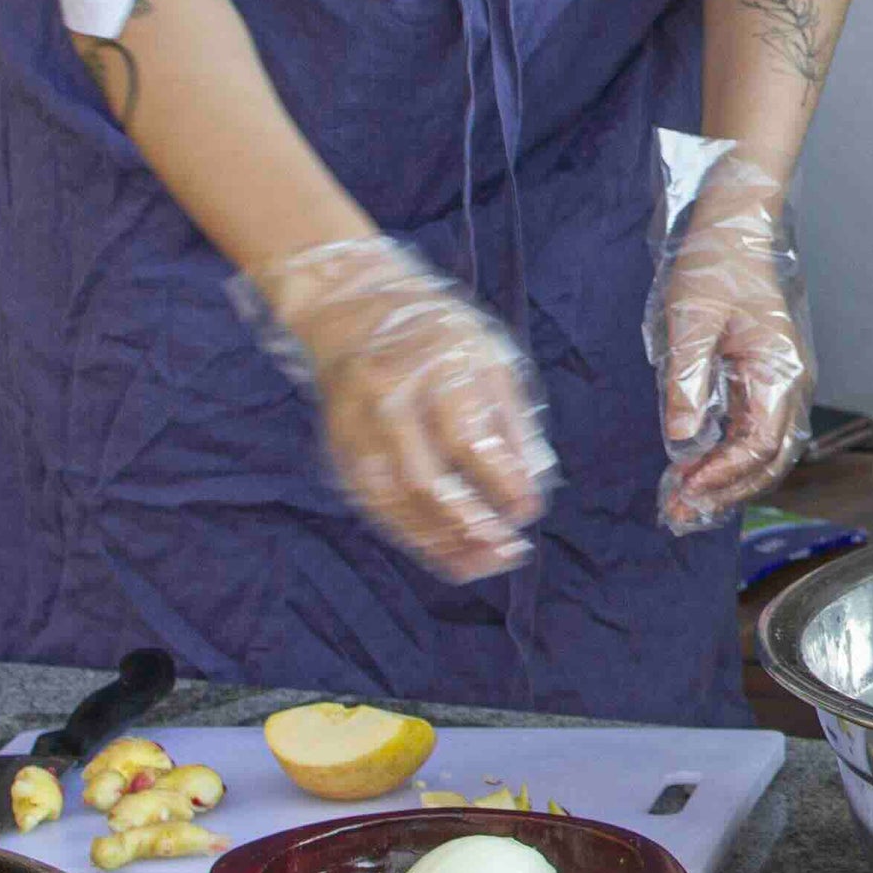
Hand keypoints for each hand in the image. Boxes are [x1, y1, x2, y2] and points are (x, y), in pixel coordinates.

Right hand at [241, 236, 553, 582]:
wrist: (353, 307)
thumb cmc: (439, 335)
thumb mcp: (489, 355)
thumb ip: (511, 418)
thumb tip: (533, 483)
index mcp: (436, 365)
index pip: (469, 438)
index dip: (501, 482)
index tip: (529, 511)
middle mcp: (389, 397)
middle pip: (425, 478)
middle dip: (471, 525)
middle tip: (510, 551)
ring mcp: (355, 425)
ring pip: (394, 500)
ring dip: (440, 542)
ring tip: (482, 565)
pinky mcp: (338, 447)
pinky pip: (372, 503)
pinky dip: (410, 533)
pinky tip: (443, 551)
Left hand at [652, 150, 811, 524]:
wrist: (736, 223)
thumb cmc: (715, 264)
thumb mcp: (690, 321)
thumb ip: (686, 382)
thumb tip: (682, 440)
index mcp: (779, 372)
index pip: (757, 447)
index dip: (720, 476)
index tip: (681, 491)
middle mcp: (791, 382)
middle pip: (769, 460)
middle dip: (726, 492)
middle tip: (679, 515)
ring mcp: (784, 379)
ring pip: (766, 450)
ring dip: (729, 480)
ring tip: (685, 500)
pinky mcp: (768, 374)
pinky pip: (757, 429)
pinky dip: (730, 456)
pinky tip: (698, 463)